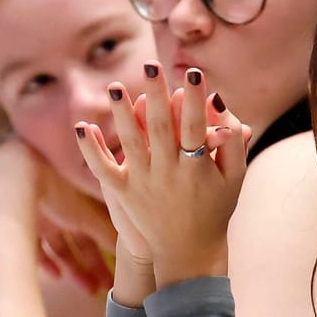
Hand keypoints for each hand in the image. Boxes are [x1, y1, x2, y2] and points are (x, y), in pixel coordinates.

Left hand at [0, 140, 116, 293]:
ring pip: (61, 248)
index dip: (110, 251)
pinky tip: (57, 276)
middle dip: (94, 265)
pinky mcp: (20, 225)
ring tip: (88, 290)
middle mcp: (62, 208)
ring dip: (75, 269)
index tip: (120, 269)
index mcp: (81, 202)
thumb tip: (138, 248)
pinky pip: (35, 248)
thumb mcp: (87, 215)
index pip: (99, 230)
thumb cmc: (54, 188)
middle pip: (81, 242)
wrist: (15, 176)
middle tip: (107, 287)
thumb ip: (108, 234)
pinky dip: (47, 263)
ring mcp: (40, 217)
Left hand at [75, 65, 250, 287]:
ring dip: (121, 114)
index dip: (195, 99)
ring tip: (115, 86)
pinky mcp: (124, 194)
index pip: (196, 126)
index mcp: (199, 168)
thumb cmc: (215, 208)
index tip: (194, 73)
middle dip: (157, 95)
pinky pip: (104, 170)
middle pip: (161, 128)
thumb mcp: (234, 177)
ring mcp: (144, 184)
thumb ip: (233, 140)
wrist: (188, 252)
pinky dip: (92, 150)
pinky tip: (82, 127)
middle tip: (151, 64)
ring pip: (131, 143)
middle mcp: (169, 174)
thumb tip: (219, 101)